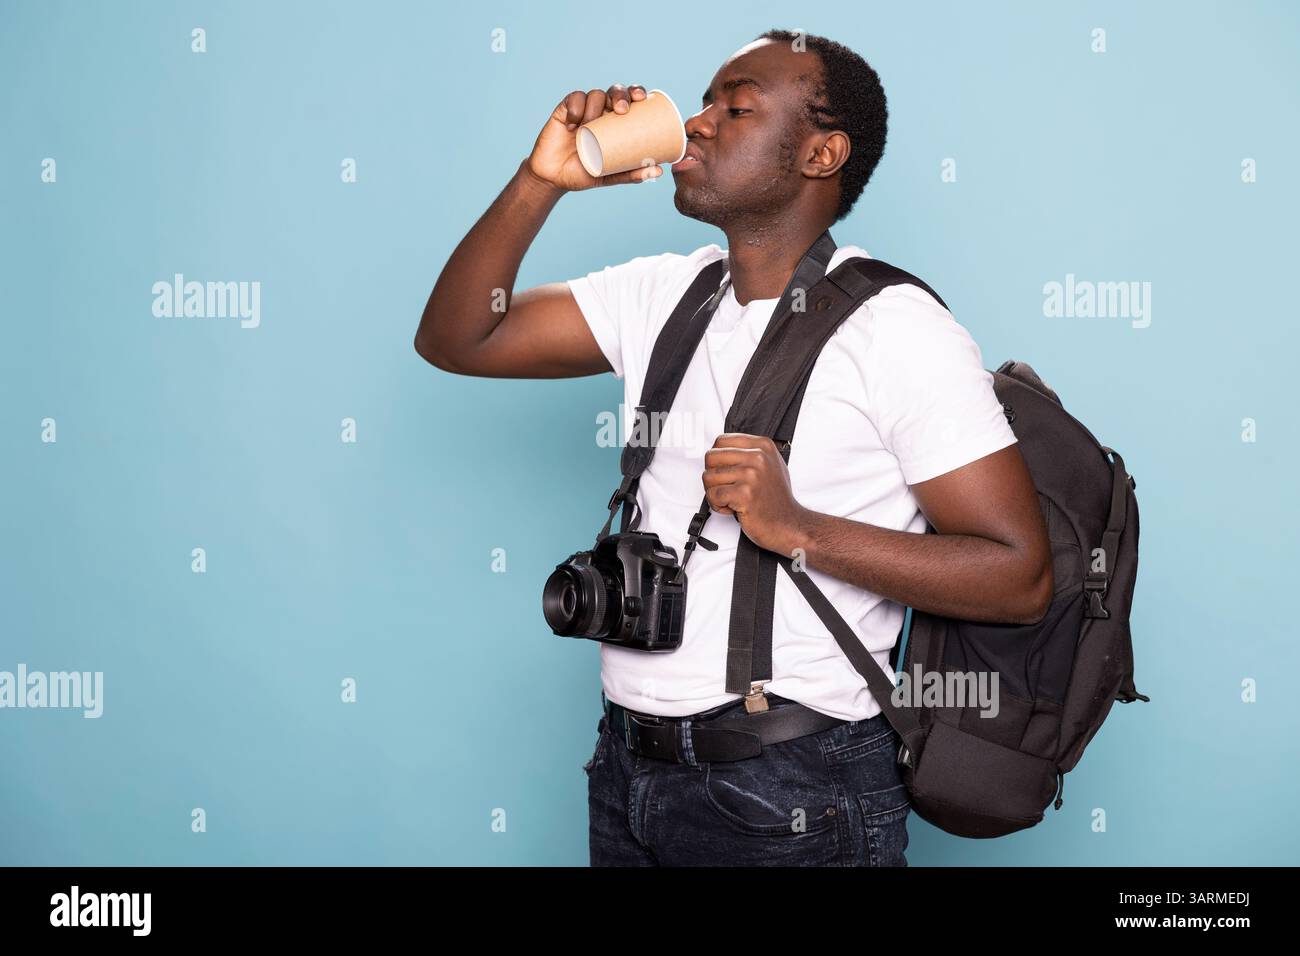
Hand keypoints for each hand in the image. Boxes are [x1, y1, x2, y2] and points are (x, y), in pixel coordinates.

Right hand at [525, 84, 665, 191]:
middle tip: (622, 110)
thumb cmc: (585, 172)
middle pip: (615, 91)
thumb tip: (658, 171)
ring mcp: (583, 110)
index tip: (642, 98)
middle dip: (620, 94)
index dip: (637, 91)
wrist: (555, 178)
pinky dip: (575, 109)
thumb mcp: (610, 175)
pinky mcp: (564, 111)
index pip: (630, 99)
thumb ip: (631, 174)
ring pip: (595, 94)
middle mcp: (601, 112)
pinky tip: (574, 125)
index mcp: (616, 121)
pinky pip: (573, 100)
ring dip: (596, 105)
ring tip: (591, 124)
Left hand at [702, 434, 809, 556]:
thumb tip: (722, 449)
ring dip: (715, 492)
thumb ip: (749, 452)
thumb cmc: (777, 498)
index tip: (725, 471)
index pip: (721, 441)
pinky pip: (713, 495)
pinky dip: (717, 505)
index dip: (717, 459)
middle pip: (711, 457)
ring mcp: (752, 475)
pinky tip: (732, 507)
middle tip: (725, 487)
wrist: (788, 524)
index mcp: (763, 446)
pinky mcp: (744, 493)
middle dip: (712, 475)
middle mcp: (758, 457)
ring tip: (731, 499)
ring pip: (708, 476)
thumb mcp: (770, 464)